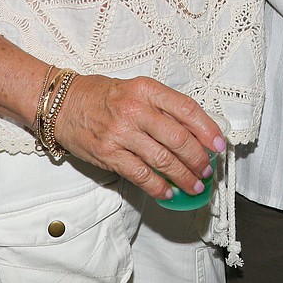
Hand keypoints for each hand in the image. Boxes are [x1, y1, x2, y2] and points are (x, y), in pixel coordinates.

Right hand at [53, 73, 226, 200]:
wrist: (63, 103)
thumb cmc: (102, 96)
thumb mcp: (136, 89)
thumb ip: (162, 107)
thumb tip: (194, 132)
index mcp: (146, 89)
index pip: (186, 108)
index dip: (207, 129)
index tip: (219, 144)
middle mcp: (135, 109)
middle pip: (178, 138)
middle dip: (198, 158)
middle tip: (207, 170)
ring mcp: (121, 133)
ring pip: (163, 160)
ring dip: (183, 177)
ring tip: (195, 186)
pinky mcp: (109, 154)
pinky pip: (140, 175)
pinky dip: (157, 187)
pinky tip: (168, 192)